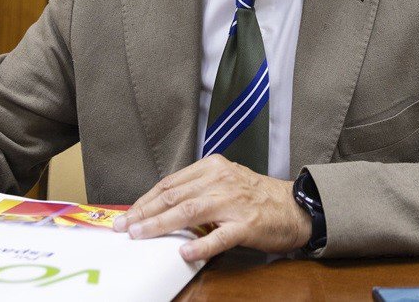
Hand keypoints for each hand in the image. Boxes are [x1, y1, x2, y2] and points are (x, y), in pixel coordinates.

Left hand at [111, 155, 311, 261]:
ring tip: (141, 235)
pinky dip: (200, 245)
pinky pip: (219, 237)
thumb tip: (160, 207)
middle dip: (144, 212)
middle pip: (174, 196)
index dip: (145, 200)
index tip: (128, 214)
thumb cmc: (257, 197)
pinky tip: (184, 251)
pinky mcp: (246, 225)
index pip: (170, 183)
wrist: (295, 206)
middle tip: (124, 227)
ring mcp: (233, 202)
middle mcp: (221, 180)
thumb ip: (197, 189)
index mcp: (213, 167)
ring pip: (189, 212)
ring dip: (160, 225)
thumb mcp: (225, 182)